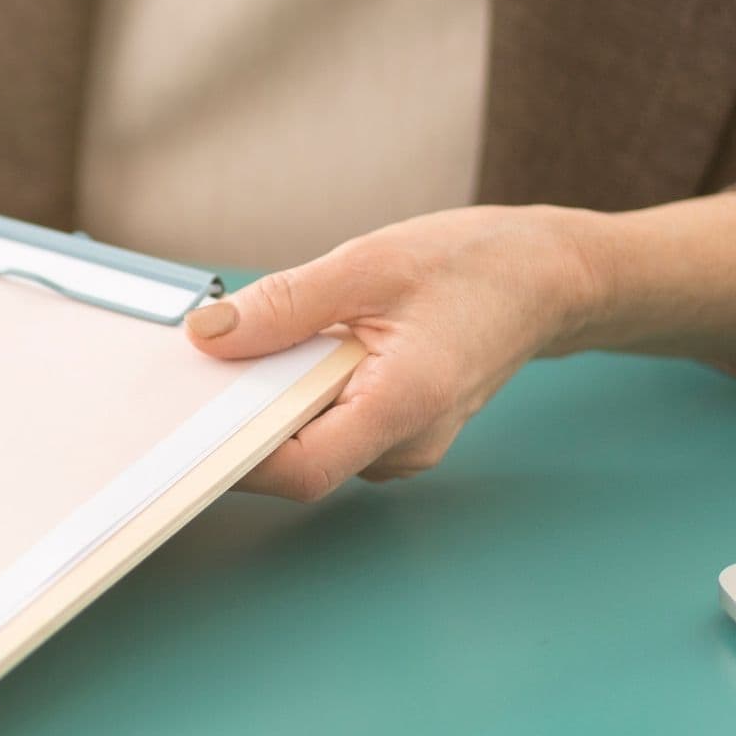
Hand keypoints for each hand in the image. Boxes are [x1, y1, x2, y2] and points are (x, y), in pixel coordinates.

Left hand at [185, 205, 600, 500]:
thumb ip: (285, 304)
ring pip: (310, 440)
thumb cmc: (476, 267)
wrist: (547, 277)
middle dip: (242, 417)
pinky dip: (298, 391)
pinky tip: (294, 347)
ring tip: (259, 340)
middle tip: (203, 363)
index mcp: (403, 406)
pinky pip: (328, 423)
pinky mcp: (393, 427)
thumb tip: (209, 334)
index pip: (301, 469)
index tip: (188, 421)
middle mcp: (404, 443)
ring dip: (271, 399)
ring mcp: (401, 443)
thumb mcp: (369, 265)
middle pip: (297, 458)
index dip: (236, 455)